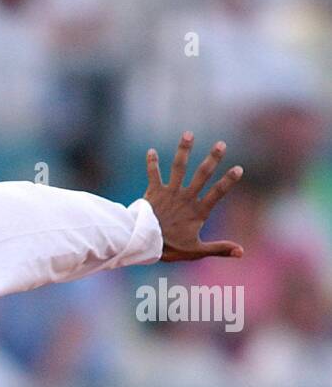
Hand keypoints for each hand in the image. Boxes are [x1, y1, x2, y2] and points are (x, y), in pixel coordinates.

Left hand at [144, 133, 243, 261]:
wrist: (143, 244)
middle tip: (221, 144)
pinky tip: (150, 151)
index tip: (239, 168)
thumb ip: (219, 248)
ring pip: (178, 168)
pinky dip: (151, 163)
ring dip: (184, 150)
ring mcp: (169, 193)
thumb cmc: (170, 249)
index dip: (228, 181)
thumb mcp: (196, 251)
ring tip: (188, 134)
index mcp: (197, 211)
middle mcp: (185, 198)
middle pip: (201, 175)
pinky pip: (153, 175)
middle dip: (212, 159)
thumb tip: (242, 252)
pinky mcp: (154, 192)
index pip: (217, 193)